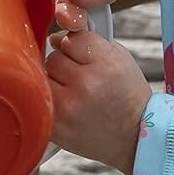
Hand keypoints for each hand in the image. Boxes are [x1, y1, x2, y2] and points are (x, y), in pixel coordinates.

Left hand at [43, 28, 150, 174]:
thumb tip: (55, 37)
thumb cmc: (127, 98)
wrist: (134, 138)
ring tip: (74, 93)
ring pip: (43, 77)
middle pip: (54, 57)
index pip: (72, 38)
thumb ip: (90, 42)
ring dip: (54, 82)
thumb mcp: (121, 60)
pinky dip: (48, 101)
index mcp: (106, 64)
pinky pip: (39, 100)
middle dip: (64, 65)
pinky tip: (67, 106)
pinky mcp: (55, 126)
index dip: (76, 46)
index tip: (83, 56)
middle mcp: (86, 84)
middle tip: (80, 78)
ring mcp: (68, 107)